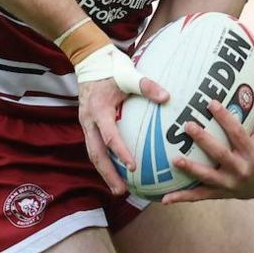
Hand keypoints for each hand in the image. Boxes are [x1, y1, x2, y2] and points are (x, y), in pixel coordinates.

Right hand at [78, 68, 168, 196]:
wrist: (90, 61)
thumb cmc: (112, 68)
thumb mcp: (129, 74)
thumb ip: (147, 85)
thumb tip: (167, 97)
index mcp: (99, 111)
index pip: (110, 137)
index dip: (121, 153)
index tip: (133, 167)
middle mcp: (89, 121)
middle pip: (96, 154)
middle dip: (108, 174)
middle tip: (121, 191)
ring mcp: (86, 125)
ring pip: (93, 153)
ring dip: (105, 172)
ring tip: (119, 189)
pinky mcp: (89, 125)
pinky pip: (96, 147)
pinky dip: (105, 161)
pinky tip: (117, 171)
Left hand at [161, 90, 253, 203]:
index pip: (238, 134)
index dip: (225, 118)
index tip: (211, 103)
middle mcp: (242, 169)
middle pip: (220, 154)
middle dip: (204, 140)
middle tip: (187, 125)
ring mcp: (229, 184)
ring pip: (208, 176)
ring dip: (191, 168)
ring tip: (174, 159)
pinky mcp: (218, 194)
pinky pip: (198, 196)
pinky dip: (182, 198)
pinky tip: (164, 198)